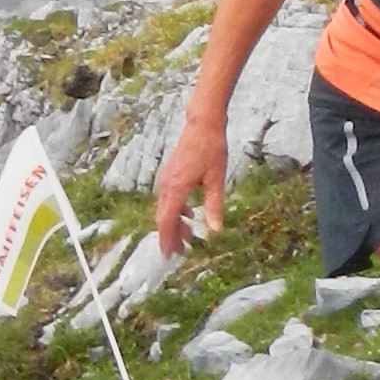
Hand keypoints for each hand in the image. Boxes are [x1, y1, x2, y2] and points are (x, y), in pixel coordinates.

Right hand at [154, 101, 226, 255]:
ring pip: (165, 208)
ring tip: (187, 236)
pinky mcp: (170, 174)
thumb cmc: (211, 149)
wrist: (202, 124)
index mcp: (177, 188)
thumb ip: (214, 206)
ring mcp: (167, 179)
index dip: (167, 239)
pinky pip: (168, 198)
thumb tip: (215, 230)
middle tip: (180, 252)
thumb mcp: (216, 179)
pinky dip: (176, 210)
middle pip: (163, 217)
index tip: (168, 255)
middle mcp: (167, 185)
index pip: (167, 220)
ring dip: (174, 224)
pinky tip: (189, 213)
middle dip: (170, 236)